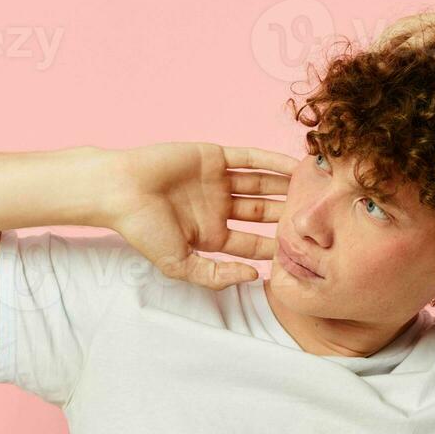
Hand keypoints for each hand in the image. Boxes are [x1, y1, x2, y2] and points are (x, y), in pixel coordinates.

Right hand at [106, 142, 297, 289]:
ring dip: (285, 187)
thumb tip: (253, 277)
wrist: (119, 190)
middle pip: (262, 213)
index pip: (252, 243)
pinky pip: (250, 158)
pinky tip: (295, 165)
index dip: (275, 247)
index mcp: (210, 235)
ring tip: (314, 190)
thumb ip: (215, 275)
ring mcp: (217, 181)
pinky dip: (272, 160)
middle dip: (287, 216)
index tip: (302, 251)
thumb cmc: (143, 230)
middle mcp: (218, 208)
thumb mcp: (179, 264)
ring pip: (261, 185)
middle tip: (315, 219)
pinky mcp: (214, 157)